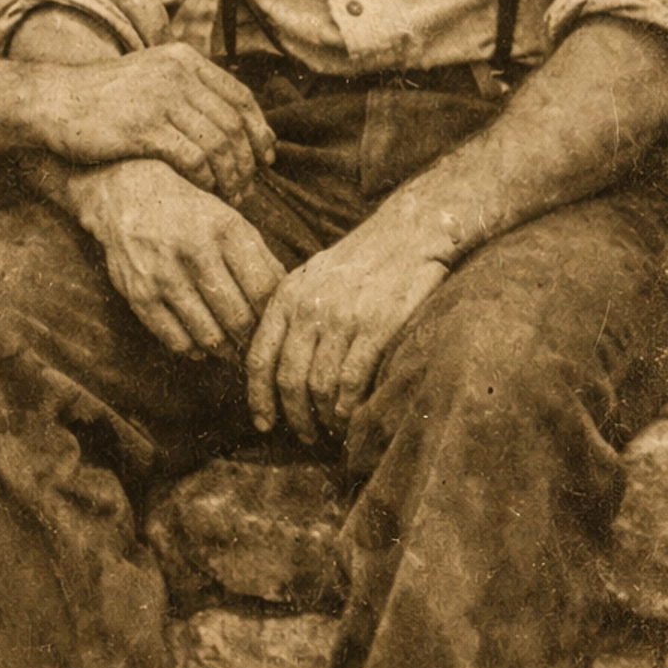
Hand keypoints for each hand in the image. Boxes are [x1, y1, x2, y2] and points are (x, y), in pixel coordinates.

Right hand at [27, 43, 275, 204]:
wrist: (52, 101)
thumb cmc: (100, 98)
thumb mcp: (149, 77)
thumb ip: (185, 90)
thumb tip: (227, 121)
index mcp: (183, 59)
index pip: (240, 96)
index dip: (259, 130)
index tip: (265, 157)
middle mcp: (178, 74)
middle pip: (234, 122)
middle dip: (248, 160)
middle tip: (249, 186)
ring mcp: (161, 98)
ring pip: (220, 143)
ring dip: (231, 175)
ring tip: (231, 195)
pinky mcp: (144, 127)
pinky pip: (194, 158)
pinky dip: (207, 179)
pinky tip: (205, 192)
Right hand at [72, 160, 284, 358]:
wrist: (127, 196)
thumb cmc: (189, 213)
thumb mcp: (230, 222)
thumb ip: (260, 259)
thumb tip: (286, 301)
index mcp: (226, 230)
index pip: (263, 291)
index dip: (273, 316)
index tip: (273, 324)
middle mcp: (195, 251)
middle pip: (238, 318)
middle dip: (250, 338)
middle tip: (254, 344)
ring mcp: (164, 275)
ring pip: (209, 335)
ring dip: (225, 349)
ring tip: (230, 347)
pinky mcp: (139, 294)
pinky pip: (175, 340)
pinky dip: (193, 349)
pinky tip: (200, 344)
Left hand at [246, 209, 449, 440]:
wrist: (408, 232)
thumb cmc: (360, 261)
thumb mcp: (312, 277)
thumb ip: (291, 314)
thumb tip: (276, 364)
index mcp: (286, 297)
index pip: (259, 357)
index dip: (258, 397)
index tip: (263, 423)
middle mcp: (309, 309)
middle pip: (288, 379)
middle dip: (294, 415)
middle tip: (305, 435)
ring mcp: (342, 319)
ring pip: (319, 386)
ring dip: (324, 417)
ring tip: (332, 428)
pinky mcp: (376, 327)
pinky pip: (352, 381)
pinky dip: (348, 407)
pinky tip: (352, 415)